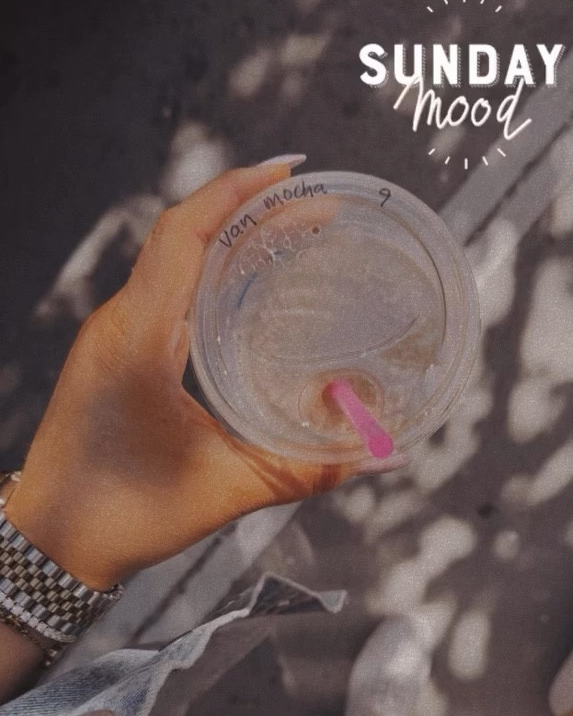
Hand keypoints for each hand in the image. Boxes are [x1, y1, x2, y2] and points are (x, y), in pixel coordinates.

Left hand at [5, 164, 370, 589]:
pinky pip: (164, 290)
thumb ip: (306, 468)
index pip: (184, 234)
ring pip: (171, 259)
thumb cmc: (124, 514)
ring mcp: (113, 336)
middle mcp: (121, 323)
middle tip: (317, 208)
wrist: (52, 542)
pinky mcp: (115, 354)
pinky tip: (248, 285)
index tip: (290, 173)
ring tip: (290, 232)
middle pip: (184, 235)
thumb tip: (377, 452)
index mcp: (139, 339)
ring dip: (229, 236)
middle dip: (250, 209)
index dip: (236, 191)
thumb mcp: (227, 490)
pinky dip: (208, 271)